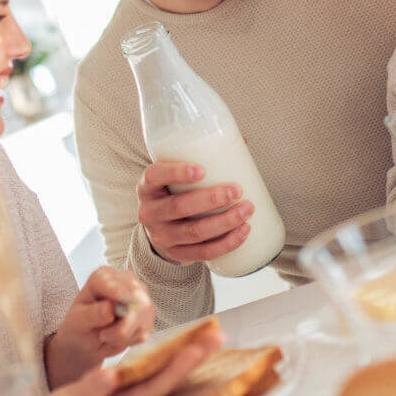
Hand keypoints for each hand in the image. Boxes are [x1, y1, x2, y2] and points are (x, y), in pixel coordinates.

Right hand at [42, 326, 223, 395]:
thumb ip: (90, 390)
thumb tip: (111, 373)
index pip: (157, 383)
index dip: (178, 366)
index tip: (197, 348)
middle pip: (169, 377)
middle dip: (194, 357)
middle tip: (217, 335)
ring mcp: (130, 395)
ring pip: (164, 373)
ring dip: (186, 355)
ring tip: (206, 338)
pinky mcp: (125, 390)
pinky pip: (153, 372)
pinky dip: (168, 358)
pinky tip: (179, 349)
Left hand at [44, 267, 154, 387]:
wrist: (87, 340)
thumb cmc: (80, 325)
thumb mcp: (78, 321)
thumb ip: (93, 314)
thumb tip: (110, 307)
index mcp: (102, 277)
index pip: (114, 283)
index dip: (117, 297)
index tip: (109, 316)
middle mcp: (124, 281)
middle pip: (135, 298)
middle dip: (121, 326)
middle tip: (103, 335)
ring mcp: (139, 295)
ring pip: (142, 316)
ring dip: (124, 335)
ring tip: (107, 336)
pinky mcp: (147, 312)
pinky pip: (145, 330)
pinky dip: (130, 340)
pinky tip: (118, 337)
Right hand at [136, 161, 252, 264]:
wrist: (161, 229)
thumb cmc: (174, 193)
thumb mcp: (176, 177)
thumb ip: (202, 158)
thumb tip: (242, 140)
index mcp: (147, 187)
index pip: (154, 176)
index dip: (176, 173)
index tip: (202, 169)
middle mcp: (150, 212)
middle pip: (179, 207)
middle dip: (211, 199)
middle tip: (237, 190)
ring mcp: (162, 236)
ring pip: (194, 232)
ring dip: (225, 222)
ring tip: (247, 209)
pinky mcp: (176, 254)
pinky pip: (203, 252)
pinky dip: (226, 243)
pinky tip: (243, 232)